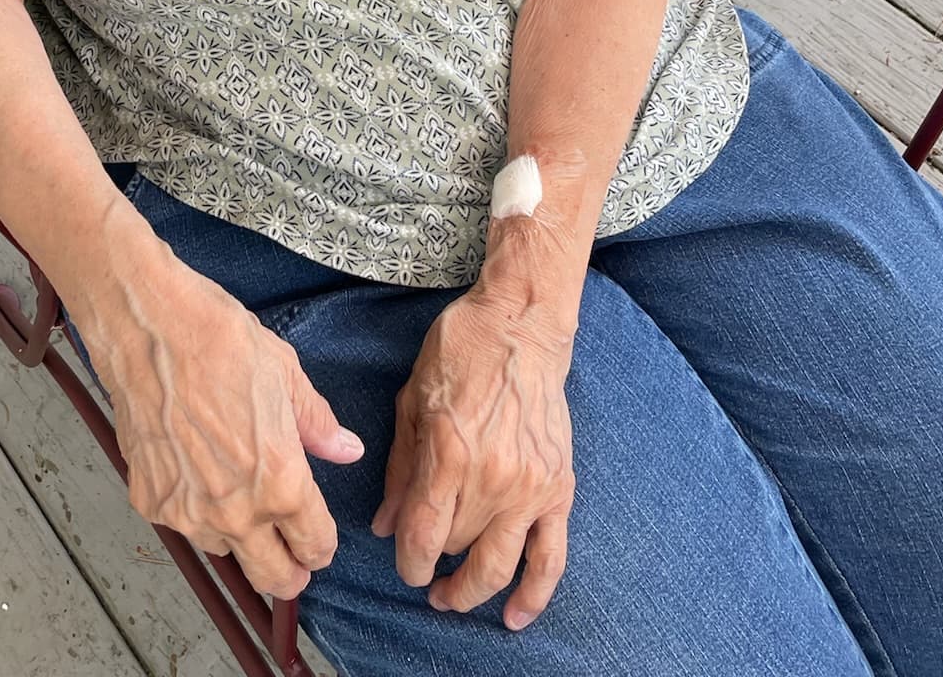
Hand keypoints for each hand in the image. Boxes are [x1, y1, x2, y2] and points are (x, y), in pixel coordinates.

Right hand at [80, 247, 364, 600]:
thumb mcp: (285, 374)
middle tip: (291, 556)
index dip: (321, 546)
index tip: (318, 541)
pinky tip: (195, 471)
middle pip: (273, 577)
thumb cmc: (218, 340)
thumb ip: (318, 424)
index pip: (314, 545)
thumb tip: (347, 450)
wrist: (147, 327)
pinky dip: (192, 509)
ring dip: (238, 539)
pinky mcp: (149, 500)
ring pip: (225, 552)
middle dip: (289, 571)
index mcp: (281, 482)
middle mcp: (235, 511)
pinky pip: (181, 523)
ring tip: (238, 498)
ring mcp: (187, 511)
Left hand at [372, 288, 574, 630]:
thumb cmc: (460, 353)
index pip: (424, 534)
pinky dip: (534, 593)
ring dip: (473, 591)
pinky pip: (551, 556)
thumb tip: (384, 524)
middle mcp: (492, 478)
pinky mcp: (558, 487)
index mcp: (450, 453)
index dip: (409, 561)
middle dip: (436, 567)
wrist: (521, 326)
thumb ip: (401, 467)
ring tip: (453, 598)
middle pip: (457, 548)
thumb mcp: (412, 400)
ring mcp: (529, 486)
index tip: (404, 564)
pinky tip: (514, 615)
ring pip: (499, 563)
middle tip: (425, 576)